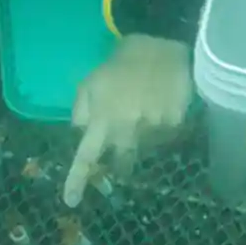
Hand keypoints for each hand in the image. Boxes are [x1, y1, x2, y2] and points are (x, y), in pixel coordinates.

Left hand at [64, 34, 191, 206]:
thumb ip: (82, 109)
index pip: (86, 156)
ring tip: (146, 108)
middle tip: (129, 138)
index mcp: (102, 118)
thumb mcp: (91, 80)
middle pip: (122, 161)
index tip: (70, 201)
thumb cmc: (122, 62)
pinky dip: (162, 126)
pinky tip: (162, 104)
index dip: (77, 180)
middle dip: (122, 159)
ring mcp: (152, 128)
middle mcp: (126, 128)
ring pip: (145, 148)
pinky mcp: (175, 124)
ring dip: (143, 136)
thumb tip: (81, 133)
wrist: (163, 43)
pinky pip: (166, 136)